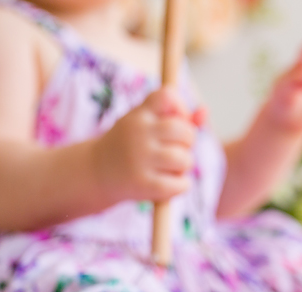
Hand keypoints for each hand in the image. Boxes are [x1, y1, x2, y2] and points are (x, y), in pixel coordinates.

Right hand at [94, 87, 205, 202]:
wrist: (96, 172)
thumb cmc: (129, 145)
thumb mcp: (146, 124)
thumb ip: (176, 116)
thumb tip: (205, 113)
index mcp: (138, 115)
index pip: (168, 96)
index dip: (181, 108)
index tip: (175, 120)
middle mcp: (138, 133)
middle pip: (184, 131)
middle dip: (188, 142)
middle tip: (177, 149)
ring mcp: (139, 159)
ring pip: (184, 159)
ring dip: (185, 165)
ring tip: (173, 168)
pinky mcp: (143, 184)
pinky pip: (180, 184)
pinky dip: (182, 185)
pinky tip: (173, 183)